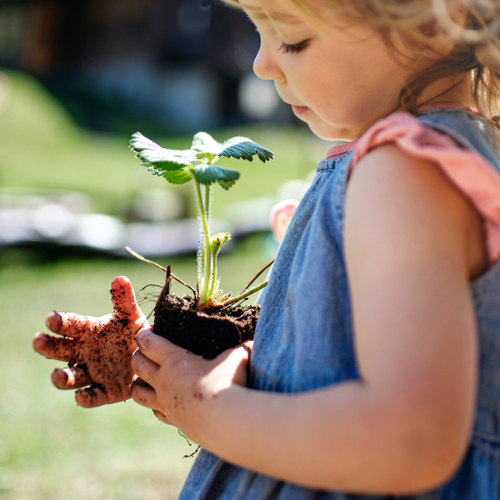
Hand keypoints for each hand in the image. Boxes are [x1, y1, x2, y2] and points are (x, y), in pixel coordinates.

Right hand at [33, 276, 147, 407]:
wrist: (152, 358)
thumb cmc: (135, 333)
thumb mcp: (131, 316)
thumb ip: (124, 300)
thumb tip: (120, 278)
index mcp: (88, 332)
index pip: (69, 325)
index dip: (60, 321)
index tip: (52, 318)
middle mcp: (85, 352)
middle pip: (59, 351)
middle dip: (47, 346)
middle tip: (39, 340)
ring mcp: (93, 373)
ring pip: (71, 377)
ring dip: (62, 378)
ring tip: (58, 375)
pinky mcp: (105, 391)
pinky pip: (92, 396)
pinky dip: (86, 398)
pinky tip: (82, 396)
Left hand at [131, 327, 250, 439]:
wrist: (227, 422)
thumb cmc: (230, 383)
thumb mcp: (237, 356)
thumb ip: (240, 347)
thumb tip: (251, 341)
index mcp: (175, 360)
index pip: (149, 343)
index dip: (144, 335)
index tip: (146, 332)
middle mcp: (164, 381)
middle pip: (137, 365)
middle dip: (137, 356)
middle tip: (145, 352)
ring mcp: (166, 403)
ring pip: (138, 393)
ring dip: (139, 383)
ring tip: (147, 379)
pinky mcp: (174, 421)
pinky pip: (156, 412)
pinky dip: (155, 405)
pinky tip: (165, 402)